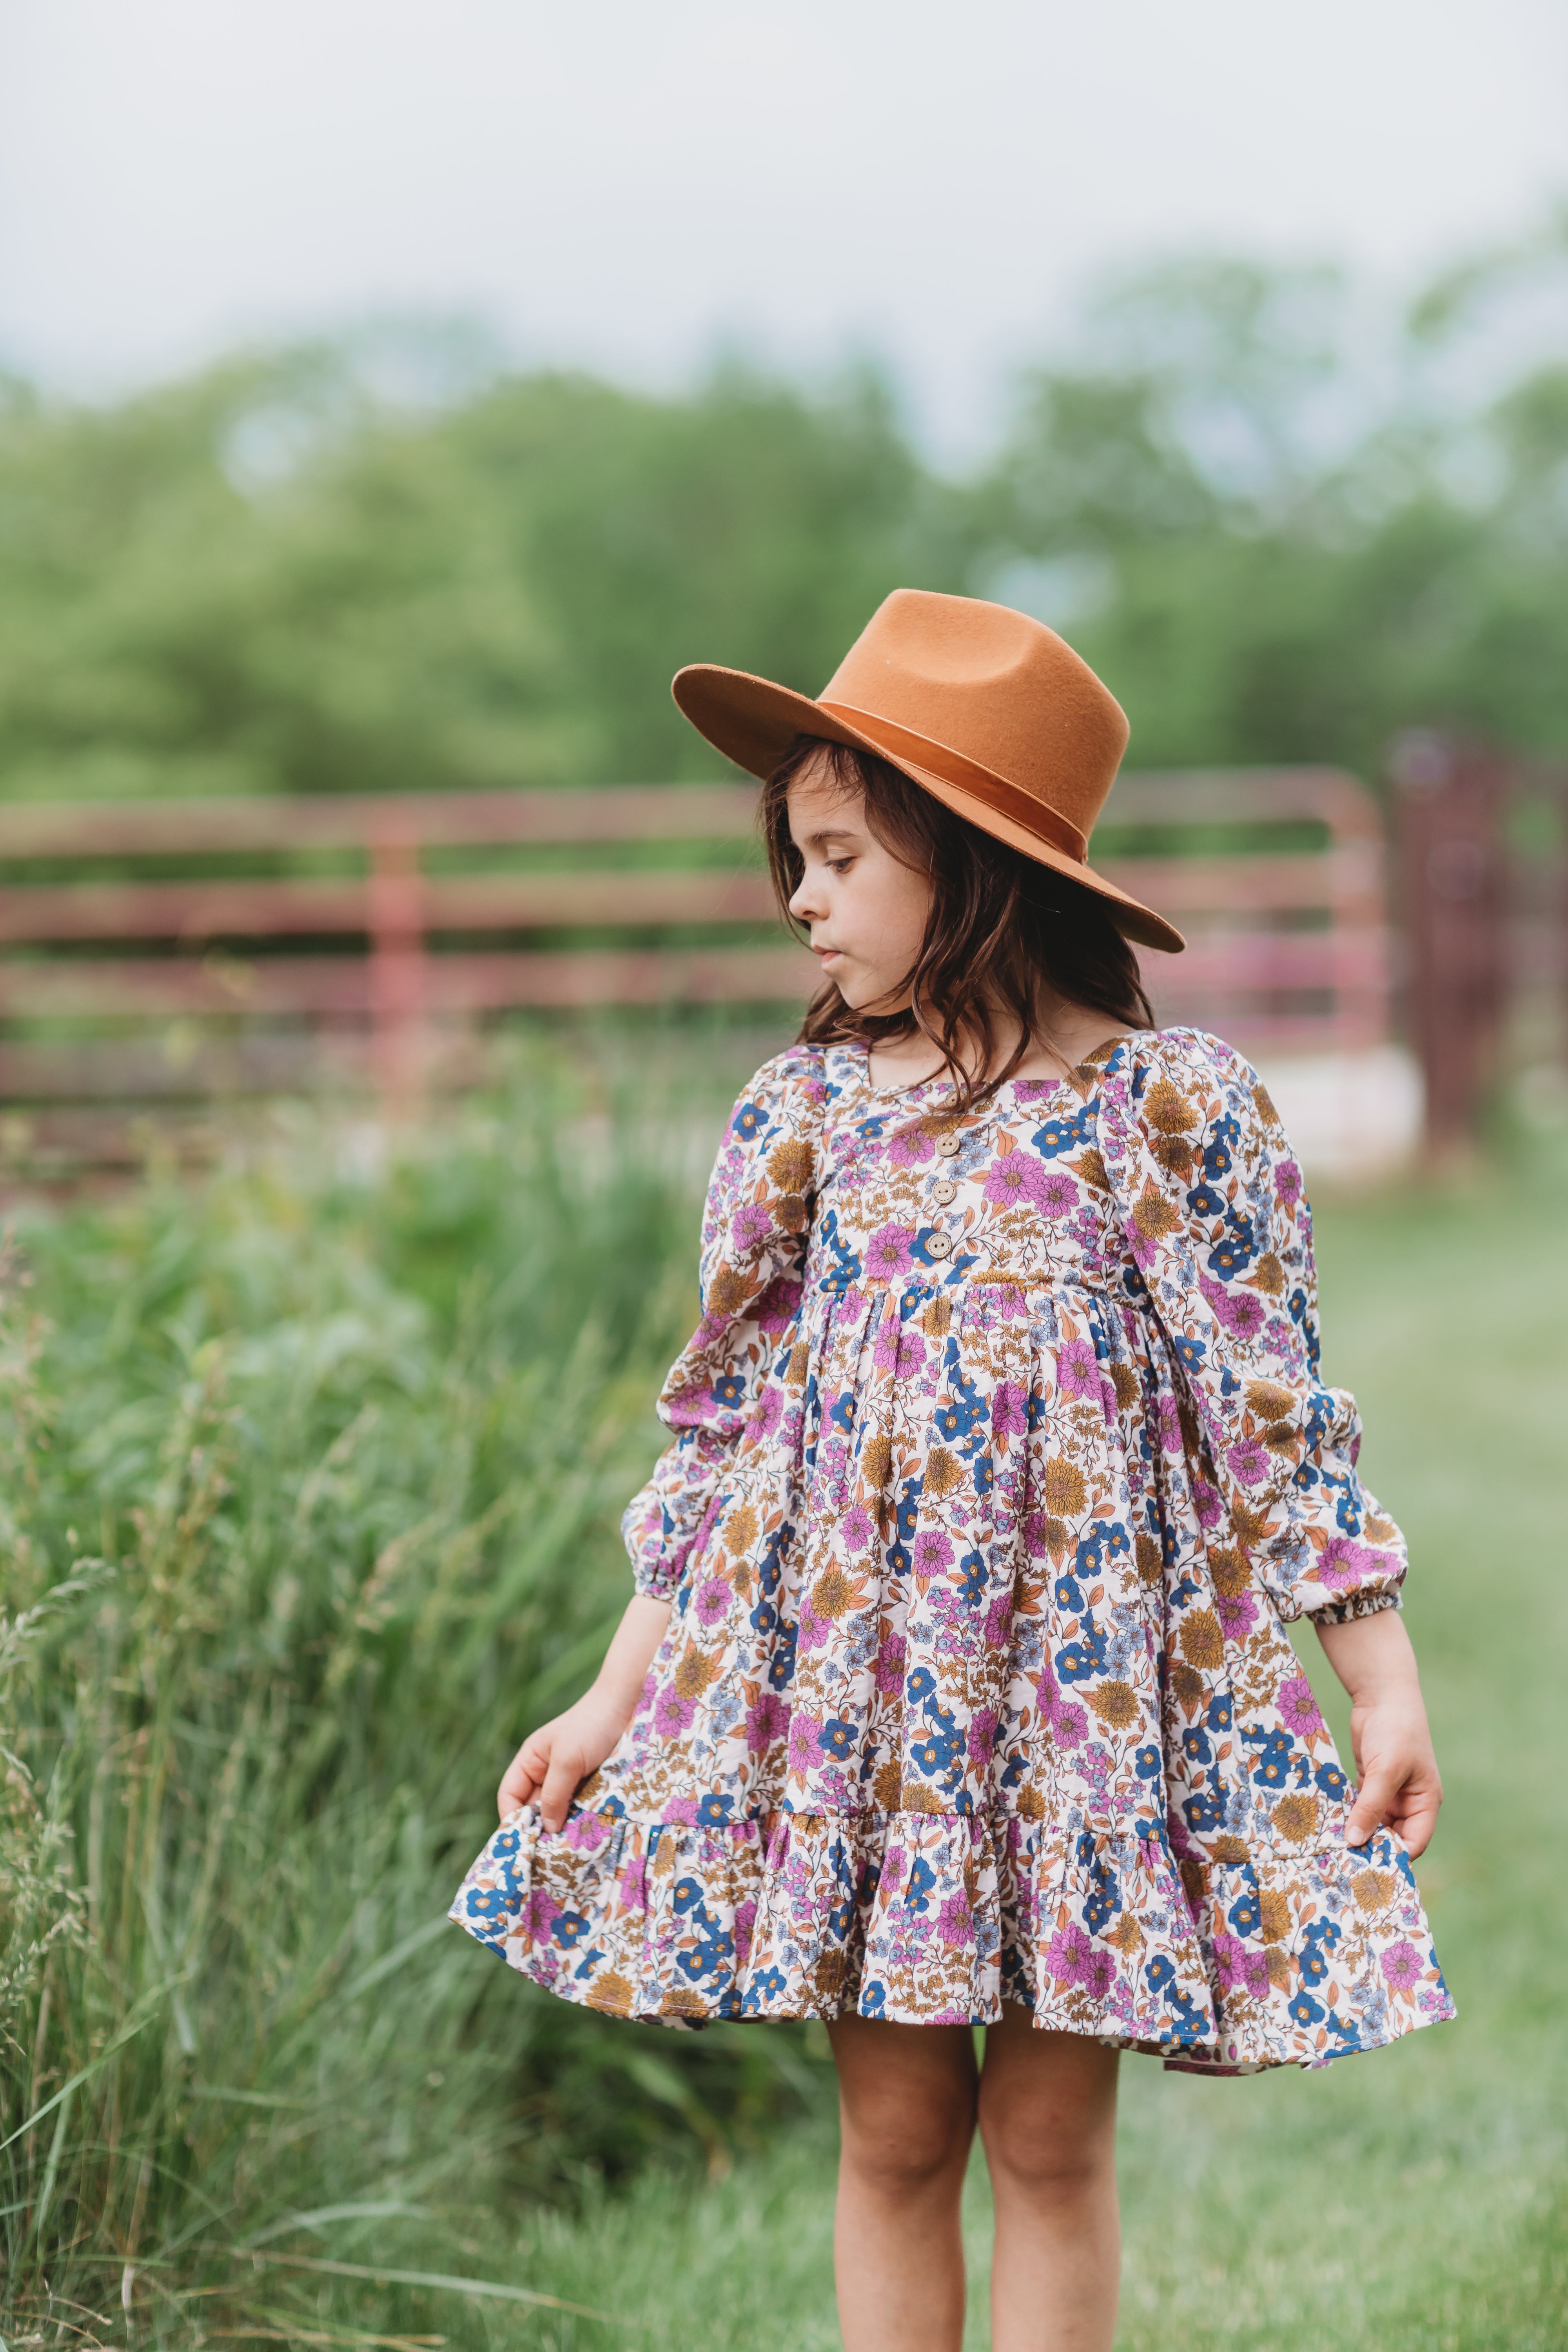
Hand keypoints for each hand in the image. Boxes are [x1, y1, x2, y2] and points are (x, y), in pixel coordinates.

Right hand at [495, 1592, 671, 1832]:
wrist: (629, 1708)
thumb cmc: (591, 1726)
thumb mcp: (568, 1760)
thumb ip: (553, 1794)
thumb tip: (546, 1829)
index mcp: (531, 1761)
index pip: (510, 1796)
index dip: (512, 1820)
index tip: (522, 1844)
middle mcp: (546, 1774)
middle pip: (533, 1810)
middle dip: (539, 1830)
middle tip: (548, 1854)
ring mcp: (569, 1783)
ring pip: (557, 1814)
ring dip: (562, 1829)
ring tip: (569, 1849)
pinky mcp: (591, 1789)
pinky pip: (579, 1812)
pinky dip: (580, 1823)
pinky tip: (586, 1835)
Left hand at [1343, 1683, 1442, 1855]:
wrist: (1382, 1696)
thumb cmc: (1395, 1731)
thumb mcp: (1385, 1770)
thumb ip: (1371, 1806)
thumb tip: (1355, 1841)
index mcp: (1424, 1803)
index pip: (1412, 1843)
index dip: (1394, 1858)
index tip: (1366, 1871)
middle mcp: (1407, 1802)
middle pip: (1391, 1837)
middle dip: (1371, 1848)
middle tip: (1342, 1865)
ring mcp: (1387, 1793)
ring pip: (1372, 1824)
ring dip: (1355, 1833)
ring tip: (1330, 1849)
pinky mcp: (1368, 1782)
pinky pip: (1358, 1807)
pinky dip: (1346, 1815)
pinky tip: (1327, 1826)